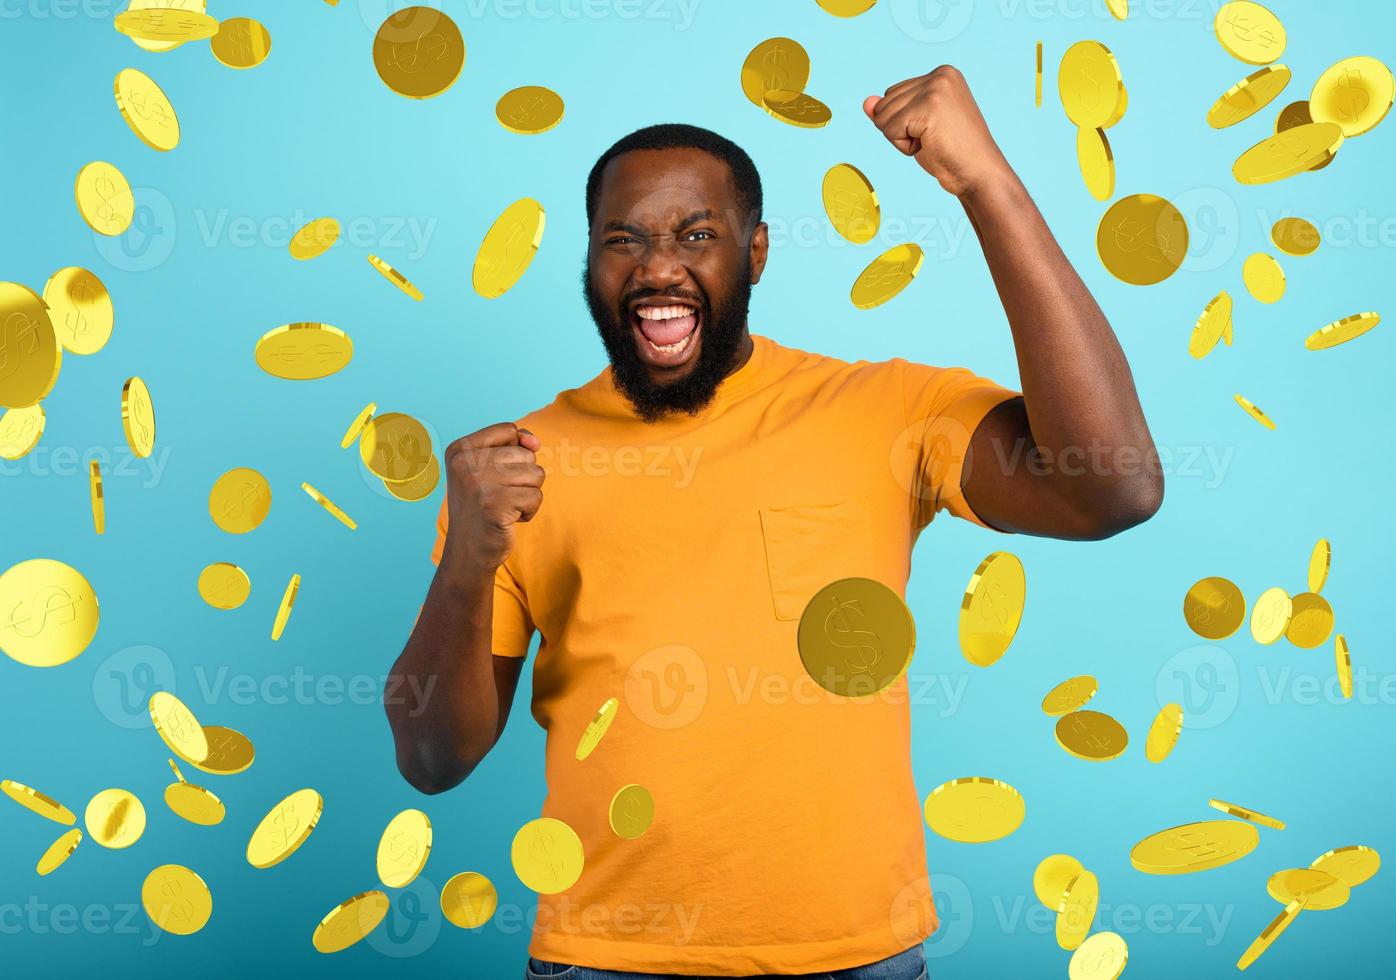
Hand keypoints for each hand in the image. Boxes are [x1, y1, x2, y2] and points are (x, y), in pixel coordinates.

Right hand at [442, 422, 543, 572]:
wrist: (467, 552)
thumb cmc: (483, 506)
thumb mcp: (489, 469)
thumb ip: (513, 445)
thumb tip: (534, 443)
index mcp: (459, 449)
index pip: (509, 430)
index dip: (516, 452)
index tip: (498, 474)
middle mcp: (464, 463)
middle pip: (525, 454)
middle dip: (523, 478)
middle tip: (499, 496)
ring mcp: (477, 483)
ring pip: (535, 474)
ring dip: (527, 494)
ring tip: (504, 507)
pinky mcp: (494, 505)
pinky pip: (536, 497)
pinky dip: (529, 511)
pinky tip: (508, 519)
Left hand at [863, 65, 1012, 198]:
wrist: (979, 173)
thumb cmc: (951, 153)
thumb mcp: (917, 126)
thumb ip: (891, 111)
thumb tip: (866, 102)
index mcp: (942, 74)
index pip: (893, 93)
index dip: (904, 121)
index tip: (933, 130)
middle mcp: (940, 75)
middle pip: (885, 102)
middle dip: (900, 129)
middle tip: (933, 138)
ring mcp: (935, 88)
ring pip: (884, 116)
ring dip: (901, 138)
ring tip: (933, 141)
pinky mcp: (928, 107)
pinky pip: (890, 129)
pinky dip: (903, 146)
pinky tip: (929, 146)